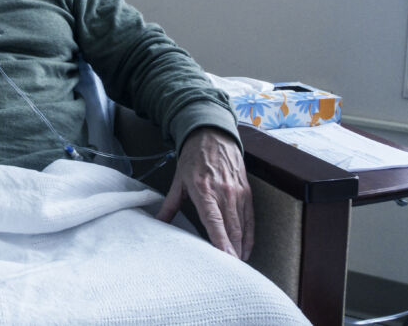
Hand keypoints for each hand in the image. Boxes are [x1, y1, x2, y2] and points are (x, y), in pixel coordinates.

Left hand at [156, 127, 253, 260]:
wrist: (212, 135)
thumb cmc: (193, 158)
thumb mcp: (178, 180)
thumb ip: (170, 205)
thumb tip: (158, 223)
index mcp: (204, 190)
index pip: (214, 221)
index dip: (220, 241)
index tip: (225, 259)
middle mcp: (224, 192)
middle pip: (230, 228)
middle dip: (232, 251)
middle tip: (230, 271)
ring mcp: (237, 192)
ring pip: (241, 226)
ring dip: (240, 247)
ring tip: (237, 265)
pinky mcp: (246, 191)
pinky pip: (250, 218)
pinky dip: (249, 235)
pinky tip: (245, 248)